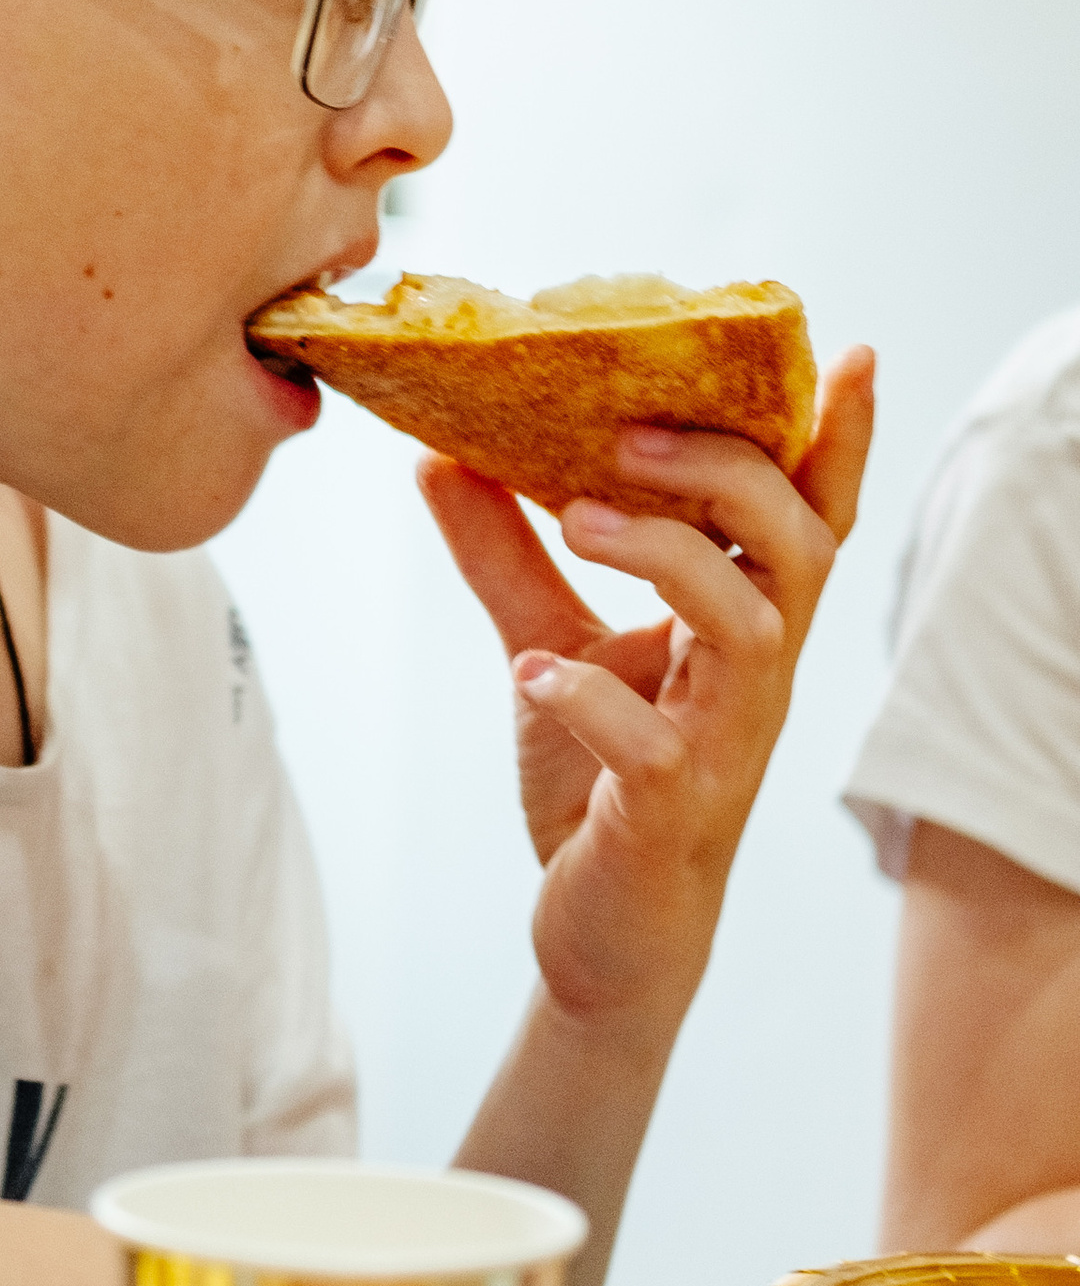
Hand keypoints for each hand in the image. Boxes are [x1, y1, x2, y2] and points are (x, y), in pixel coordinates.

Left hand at [418, 348, 874, 1036]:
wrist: (597, 928)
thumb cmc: (594, 779)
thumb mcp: (544, 641)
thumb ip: (506, 552)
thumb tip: (440, 454)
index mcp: (741, 623)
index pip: (812, 518)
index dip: (839, 442)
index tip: (846, 356)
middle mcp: (753, 676)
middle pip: (797, 549)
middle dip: (728, 475)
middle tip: (625, 435)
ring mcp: (722, 745)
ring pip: (749, 629)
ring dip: (666, 557)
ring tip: (574, 518)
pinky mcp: (670, 812)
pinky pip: (654, 749)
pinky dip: (590, 700)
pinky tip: (533, 673)